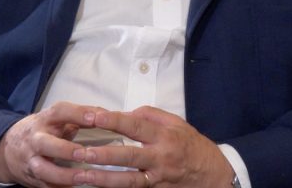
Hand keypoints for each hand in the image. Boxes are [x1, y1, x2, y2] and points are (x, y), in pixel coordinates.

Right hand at [0, 101, 100, 187]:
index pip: (60, 112)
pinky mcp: (32, 178)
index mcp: (46, 119)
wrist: (8, 149)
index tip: (95, 119)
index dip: (78, 114)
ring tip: (83, 177)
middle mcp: (36, 139)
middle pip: (45, 143)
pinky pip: (44, 186)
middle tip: (83, 153)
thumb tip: (110, 115)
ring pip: (42, 169)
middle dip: (64, 149)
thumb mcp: (58, 118)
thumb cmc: (43, 130)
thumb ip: (82, 116)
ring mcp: (32, 160)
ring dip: (63, 175)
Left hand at [73, 106, 234, 186]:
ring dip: (102, 178)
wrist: (213, 175)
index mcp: (165, 135)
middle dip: (102, 154)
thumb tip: (126, 112)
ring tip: (80, 175)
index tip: (93, 115)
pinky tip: (96, 187)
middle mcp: (161, 157)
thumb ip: (152, 116)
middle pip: (128, 156)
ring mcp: (157, 177)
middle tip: (78, 152)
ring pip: (127, 180)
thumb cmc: (193, 145)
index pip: (136, 125)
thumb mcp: (178, 123)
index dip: (113, 120)